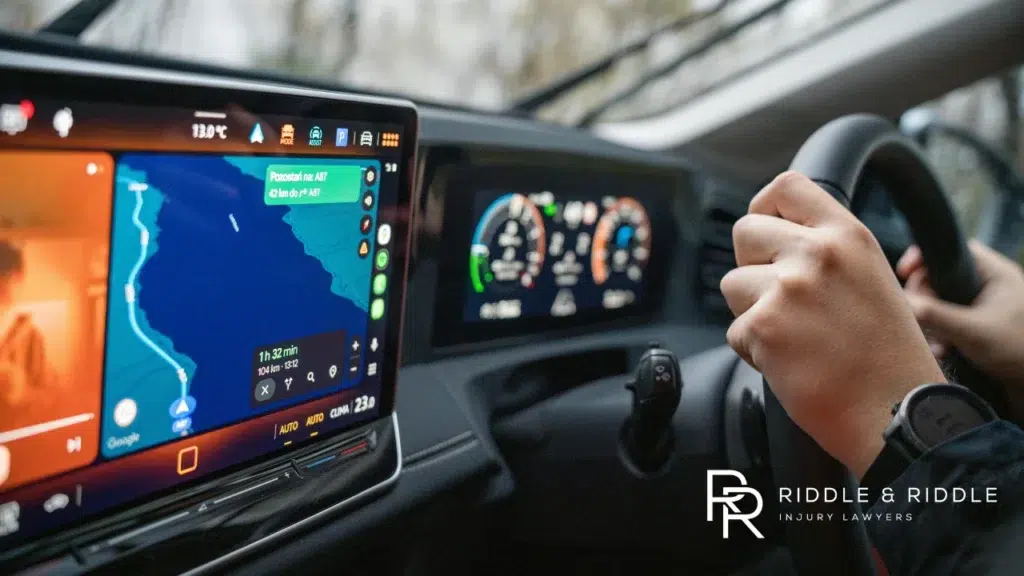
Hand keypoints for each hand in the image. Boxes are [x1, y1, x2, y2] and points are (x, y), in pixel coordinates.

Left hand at [720, 172, 944, 478]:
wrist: (895, 412)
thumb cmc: (887, 356)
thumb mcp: (871, 277)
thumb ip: (829, 251)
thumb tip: (778, 236)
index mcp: (848, 235)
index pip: (787, 186)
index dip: (765, 206)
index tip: (765, 229)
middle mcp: (816, 253)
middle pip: (745, 231)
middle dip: (751, 264)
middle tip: (780, 298)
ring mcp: (787, 288)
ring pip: (731, 284)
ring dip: (751, 311)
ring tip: (793, 336)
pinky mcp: (763, 326)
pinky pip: (735, 330)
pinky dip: (754, 351)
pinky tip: (791, 363)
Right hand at [897, 240, 1023, 418]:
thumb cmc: (1016, 350)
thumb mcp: (972, 332)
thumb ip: (936, 316)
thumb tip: (902, 302)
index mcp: (994, 272)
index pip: (951, 250)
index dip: (924, 257)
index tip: (905, 272)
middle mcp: (987, 283)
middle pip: (939, 276)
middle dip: (925, 298)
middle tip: (919, 316)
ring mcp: (981, 303)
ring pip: (940, 300)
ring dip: (931, 321)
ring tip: (937, 343)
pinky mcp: (976, 322)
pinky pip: (947, 318)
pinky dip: (940, 332)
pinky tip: (941, 349)